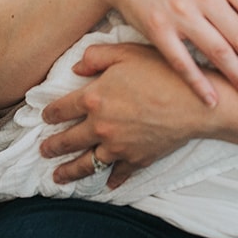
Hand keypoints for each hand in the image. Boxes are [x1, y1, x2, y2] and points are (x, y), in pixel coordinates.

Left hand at [40, 43, 211, 186]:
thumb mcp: (126, 52)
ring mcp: (116, 147)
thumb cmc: (162, 72)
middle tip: (43, 151)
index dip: (49, 113)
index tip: (44, 117)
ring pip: (85, 164)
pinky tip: (105, 185)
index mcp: (93, 98)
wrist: (195, 103)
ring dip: (68, 172)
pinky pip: (118, 174)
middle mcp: (99, 126)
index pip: (60, 109)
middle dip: (51, 147)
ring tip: (57, 177)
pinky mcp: (135, 159)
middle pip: (67, 140)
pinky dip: (110, 180)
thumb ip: (96, 56)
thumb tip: (75, 67)